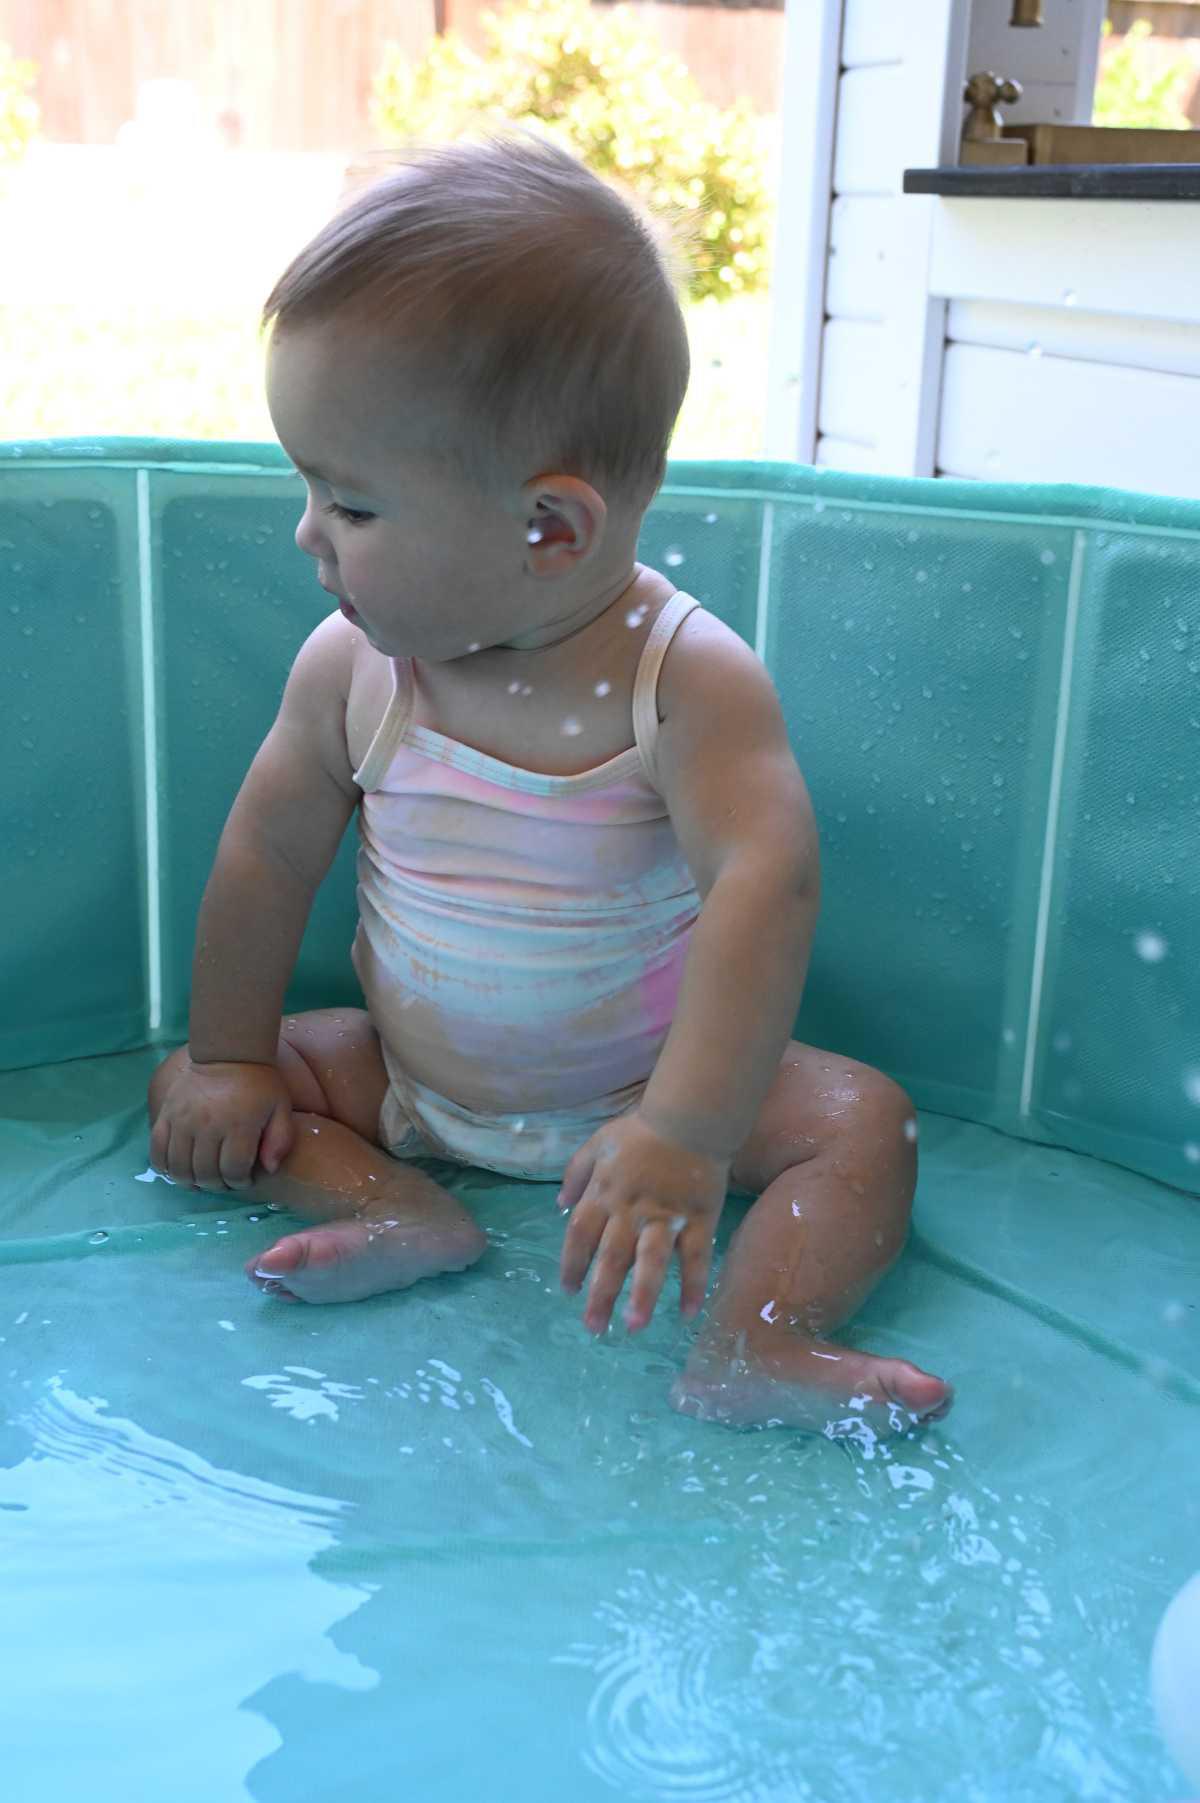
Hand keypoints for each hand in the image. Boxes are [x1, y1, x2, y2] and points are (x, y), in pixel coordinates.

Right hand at [149, 1056, 295, 1192]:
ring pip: (179, 1168)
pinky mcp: (166, 1114)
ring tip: (202, 1177)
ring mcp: (183, 1120)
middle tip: (224, 1180)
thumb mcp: (281, 1108)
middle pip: (205, 1173)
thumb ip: (281, 1139)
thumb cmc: (259, 1083)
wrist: (227, 1052)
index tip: (244, 1179)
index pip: (233, 1170)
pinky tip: (177, 1169)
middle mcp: (208, 1125)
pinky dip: (164, 1166)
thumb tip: (269, 1169)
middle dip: (217, 1184)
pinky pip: (157, 1150)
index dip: (239, 1182)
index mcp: (239, 1125)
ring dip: (191, 1181)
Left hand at [557, 1110, 728, 1335]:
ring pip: (651, 1260)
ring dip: (642, 1294)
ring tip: (633, 1326)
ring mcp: (666, 1216)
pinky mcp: (698, 1219)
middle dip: (601, 1294)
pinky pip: (695, 1257)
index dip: (572, 1264)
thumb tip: (558, 1204)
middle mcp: (631, 1210)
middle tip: (594, 1328)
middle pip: (612, 1256)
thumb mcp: (597, 1144)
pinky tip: (687, 1314)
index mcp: (604, 1193)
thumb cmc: (641, 1131)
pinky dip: (692, 1285)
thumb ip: (576, 1173)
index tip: (568, 1291)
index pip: (580, 1235)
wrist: (690, 1118)